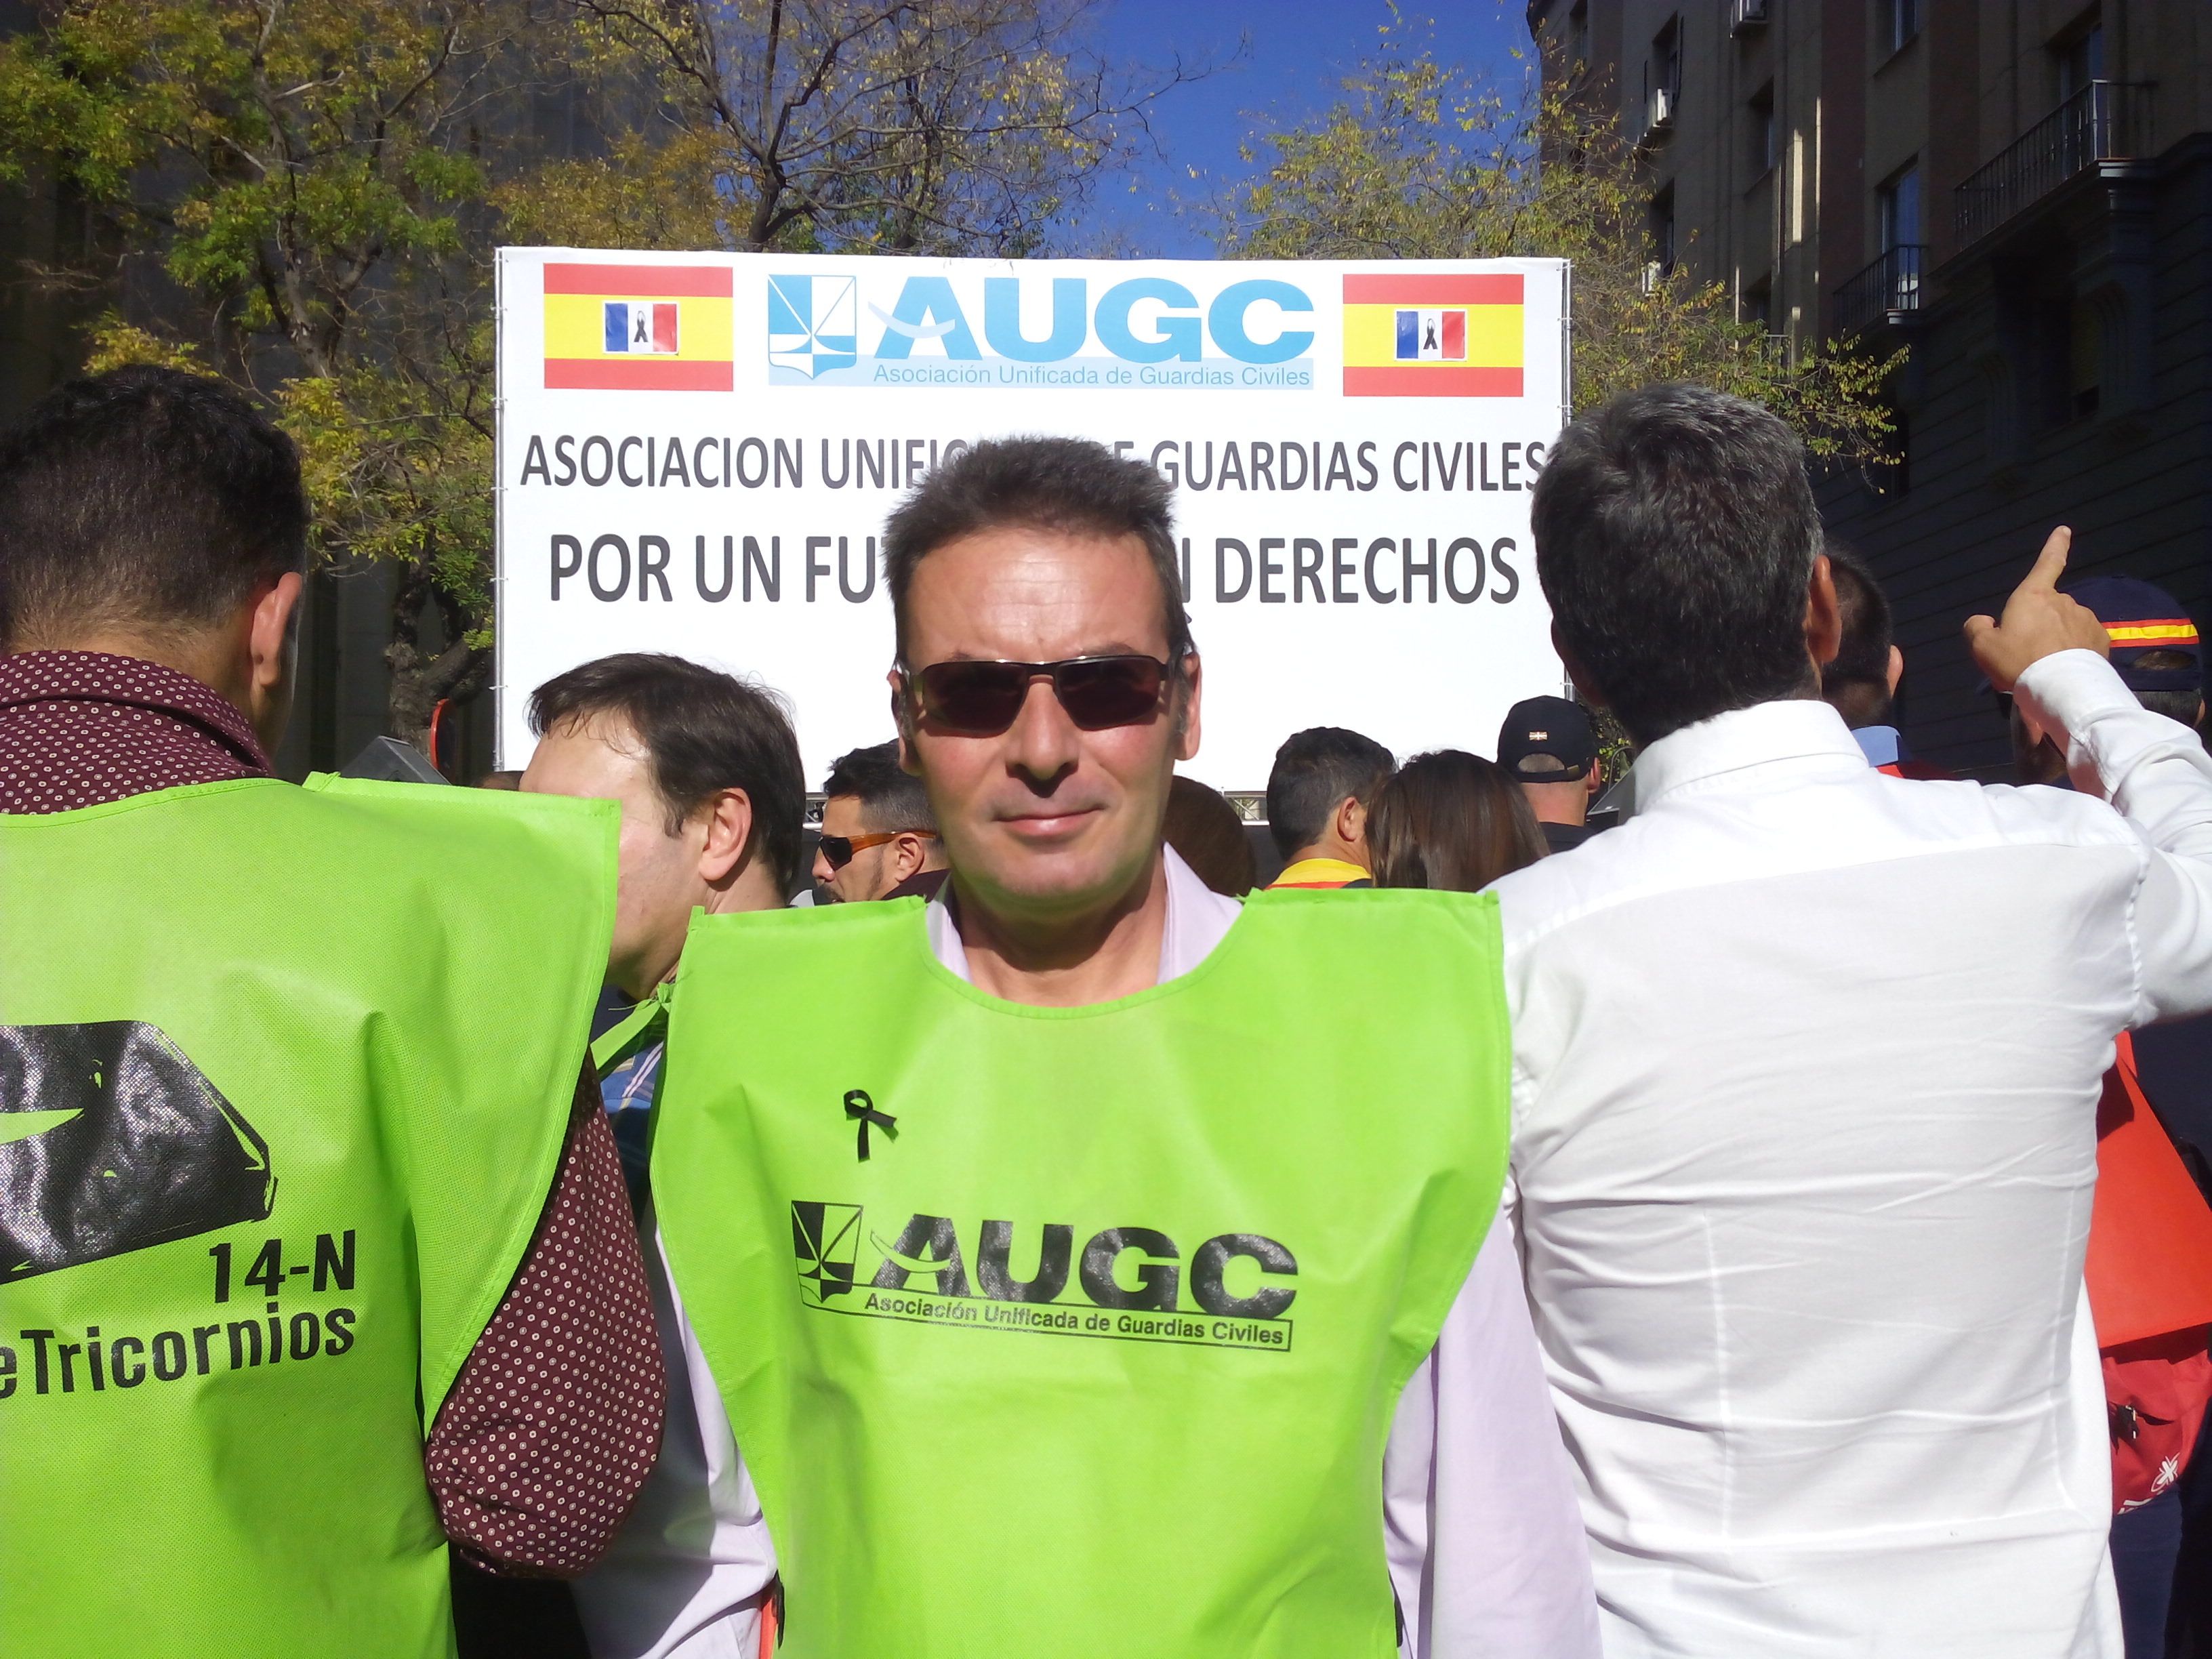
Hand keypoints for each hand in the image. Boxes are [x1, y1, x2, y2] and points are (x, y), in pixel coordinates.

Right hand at [1962, 526, 2109, 693]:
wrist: (2060, 688)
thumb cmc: (2018, 661)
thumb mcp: (1982, 647)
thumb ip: (1977, 628)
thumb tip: (1983, 621)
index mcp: (2034, 595)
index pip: (2047, 563)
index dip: (2055, 546)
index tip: (2064, 531)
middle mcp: (2064, 601)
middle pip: (2050, 606)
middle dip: (2041, 621)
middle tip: (2028, 650)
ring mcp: (2085, 619)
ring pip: (2068, 623)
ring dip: (2059, 636)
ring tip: (2048, 663)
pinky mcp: (2101, 639)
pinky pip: (2084, 639)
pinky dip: (2076, 648)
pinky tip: (2066, 666)